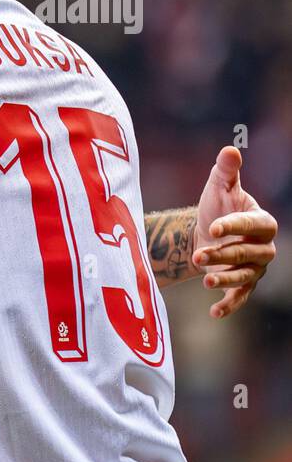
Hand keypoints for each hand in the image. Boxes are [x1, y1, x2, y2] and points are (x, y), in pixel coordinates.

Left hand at [192, 146, 277, 317]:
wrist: (205, 231)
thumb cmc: (217, 206)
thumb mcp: (219, 188)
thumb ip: (226, 172)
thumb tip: (230, 148)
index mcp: (261, 222)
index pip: (253, 224)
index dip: (235, 226)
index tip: (213, 228)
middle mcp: (263, 247)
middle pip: (247, 253)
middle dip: (224, 254)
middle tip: (198, 254)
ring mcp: (255, 268)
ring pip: (243, 276)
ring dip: (224, 279)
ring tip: (205, 280)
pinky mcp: (243, 284)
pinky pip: (240, 296)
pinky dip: (229, 305)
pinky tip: (214, 312)